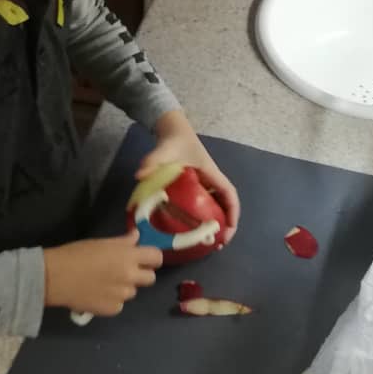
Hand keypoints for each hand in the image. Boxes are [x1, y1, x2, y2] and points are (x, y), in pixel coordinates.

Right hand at [44, 230, 163, 316]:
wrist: (55, 278)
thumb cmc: (76, 254)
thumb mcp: (101, 243)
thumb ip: (122, 242)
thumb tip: (136, 237)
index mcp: (128, 257)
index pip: (156, 257)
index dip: (152, 258)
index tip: (144, 259)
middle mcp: (130, 276)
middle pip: (150, 279)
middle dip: (141, 275)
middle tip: (124, 272)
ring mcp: (122, 295)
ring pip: (132, 292)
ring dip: (123, 288)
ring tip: (104, 284)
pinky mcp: (112, 309)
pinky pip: (119, 305)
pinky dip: (111, 301)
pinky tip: (96, 295)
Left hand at [137, 111, 240, 241]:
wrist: (171, 129)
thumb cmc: (174, 140)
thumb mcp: (163, 150)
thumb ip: (152, 161)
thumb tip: (140, 175)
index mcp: (211, 173)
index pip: (229, 193)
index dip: (232, 211)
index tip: (229, 229)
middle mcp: (211, 180)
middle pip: (226, 204)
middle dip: (227, 224)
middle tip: (219, 244)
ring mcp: (204, 184)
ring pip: (216, 206)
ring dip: (216, 223)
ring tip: (209, 243)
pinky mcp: (194, 187)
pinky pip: (204, 204)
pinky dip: (203, 218)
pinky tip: (191, 230)